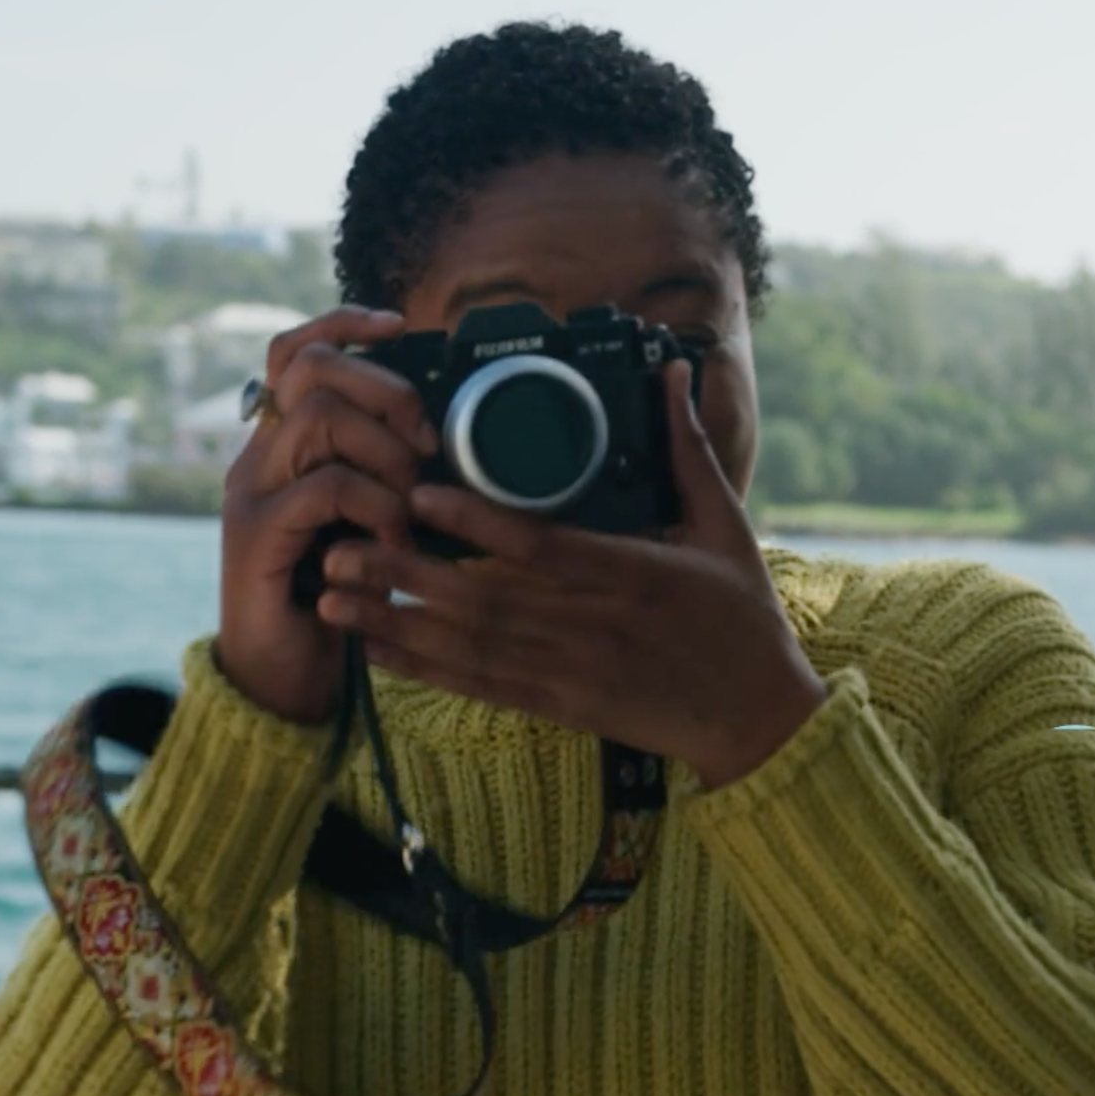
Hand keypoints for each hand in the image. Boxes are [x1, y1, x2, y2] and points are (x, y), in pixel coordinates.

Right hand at [213, 306, 438, 723]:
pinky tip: (393, 542)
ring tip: (409, 507)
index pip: (294, 351)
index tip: (400, 325)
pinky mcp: (258, 536)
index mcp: (284, 445)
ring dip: (387, 455)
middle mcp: (259, 458)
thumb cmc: (340, 600)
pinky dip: (376, 506)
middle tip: (425, 447)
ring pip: (322, 420)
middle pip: (314, 370)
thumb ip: (384, 471)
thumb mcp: (370, 520)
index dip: (343, 322)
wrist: (286, 680)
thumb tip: (441, 431)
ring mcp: (252, 494)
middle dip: (387, 392)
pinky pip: (325, 486)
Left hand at [313, 362, 825, 788]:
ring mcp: (573, 671)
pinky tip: (376, 648)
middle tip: (339, 544)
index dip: (475, 523)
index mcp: (631, 574)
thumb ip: (689, 451)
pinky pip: (482, 687)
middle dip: (405, 572)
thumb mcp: (725, 528)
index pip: (540, 546)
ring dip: (397, 620)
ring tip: (335, 593)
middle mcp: (592, 625)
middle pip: (483, 598)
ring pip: (469, 646)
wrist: (759, 722)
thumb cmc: (744, 620)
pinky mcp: (563, 706)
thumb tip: (675, 373)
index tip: (418, 495)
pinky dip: (426, 670)